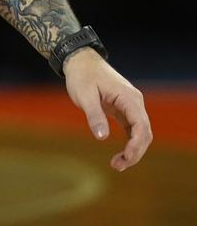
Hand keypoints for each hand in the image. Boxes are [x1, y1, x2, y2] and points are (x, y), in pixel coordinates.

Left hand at [63, 47, 152, 170]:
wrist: (80, 60)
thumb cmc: (82, 75)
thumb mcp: (85, 95)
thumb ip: (94, 115)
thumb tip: (102, 137)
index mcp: (128, 97)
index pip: (141, 125)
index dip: (136, 145)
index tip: (125, 158)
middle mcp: (134, 101)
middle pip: (144, 132)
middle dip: (135, 152)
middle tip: (117, 166)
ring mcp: (130, 105)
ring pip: (140, 133)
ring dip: (133, 150)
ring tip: (117, 164)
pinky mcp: (124, 108)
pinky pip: (132, 129)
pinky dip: (130, 143)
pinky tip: (121, 154)